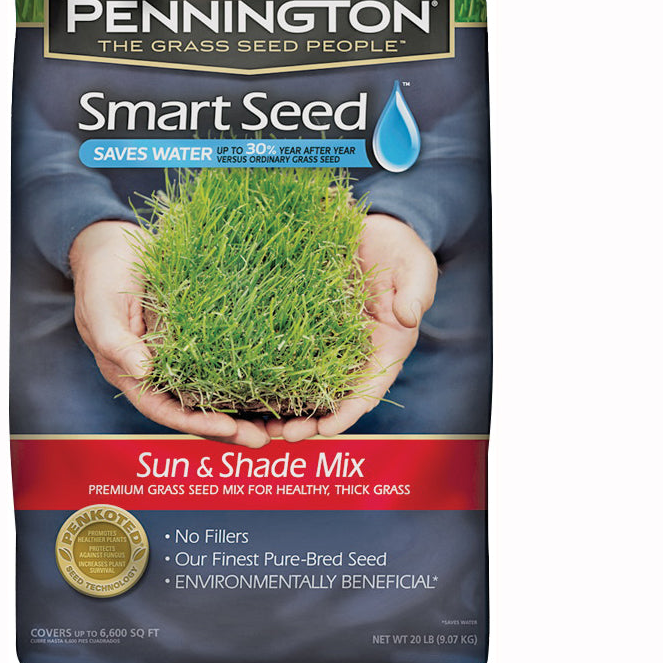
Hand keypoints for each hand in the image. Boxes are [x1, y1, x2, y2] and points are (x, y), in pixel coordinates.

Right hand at [69, 220, 270, 447]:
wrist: (111, 242)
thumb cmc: (102, 274)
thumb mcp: (102, 308)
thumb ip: (117, 343)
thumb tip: (143, 372)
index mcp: (130, 373)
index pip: (166, 409)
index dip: (198, 423)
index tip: (231, 428)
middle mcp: (156, 370)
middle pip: (194, 410)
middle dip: (228, 428)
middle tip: (265, 438)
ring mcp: (176, 354)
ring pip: (211, 391)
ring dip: (241, 408)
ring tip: (276, 422)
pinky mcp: (192, 335)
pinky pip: (218, 361)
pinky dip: (241, 374)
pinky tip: (270, 381)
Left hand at [265, 213, 438, 441]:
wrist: (376, 228)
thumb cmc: (402, 250)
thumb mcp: (416, 268)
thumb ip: (415, 294)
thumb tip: (407, 318)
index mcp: (386, 348)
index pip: (367, 391)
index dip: (346, 414)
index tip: (324, 431)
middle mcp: (356, 351)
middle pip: (331, 396)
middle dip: (308, 420)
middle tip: (280, 434)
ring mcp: (329, 340)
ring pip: (305, 382)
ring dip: (284, 404)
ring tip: (258, 422)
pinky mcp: (307, 323)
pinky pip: (288, 351)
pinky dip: (271, 371)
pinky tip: (246, 381)